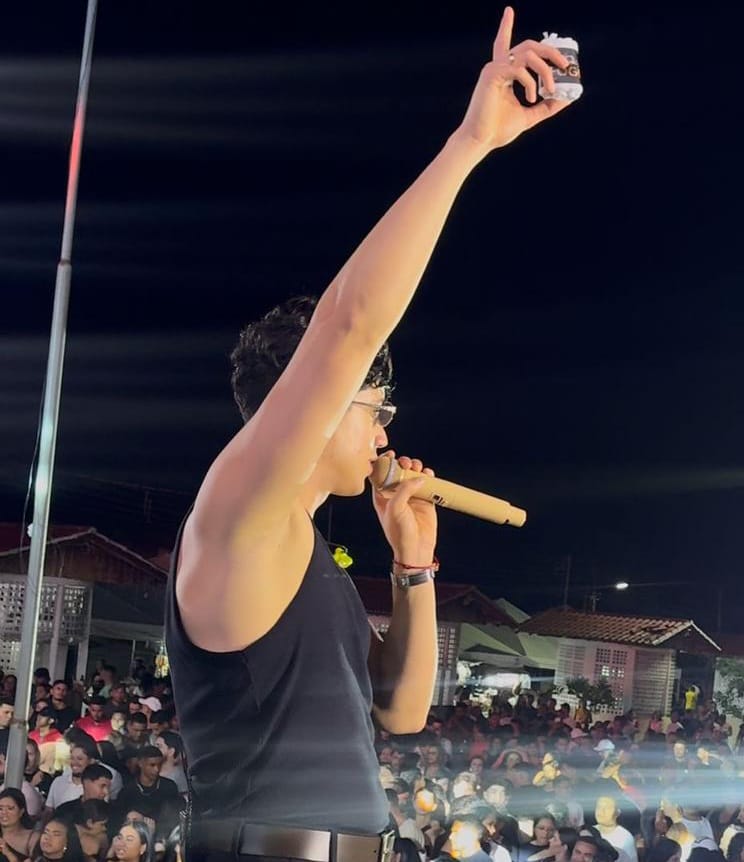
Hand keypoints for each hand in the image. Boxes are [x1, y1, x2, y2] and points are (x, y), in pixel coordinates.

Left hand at [372, 452, 436, 566]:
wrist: (416, 548)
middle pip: (398, 471)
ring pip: (412, 475)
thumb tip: (418, 477)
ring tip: (418, 467)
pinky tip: (428, 474)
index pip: (380, 474)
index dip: (383, 462)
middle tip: (406, 463)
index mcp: (382, 496)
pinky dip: (428, 476)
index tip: (389, 454)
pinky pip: (427, 483)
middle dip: (402, 463)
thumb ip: (404, 489)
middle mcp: (396, 494)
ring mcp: (411, 496)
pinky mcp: (425, 499)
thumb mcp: (395, 508)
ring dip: (415, 467)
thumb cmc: (399, 533)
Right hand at [455, 6, 573, 150]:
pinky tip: (530, 98)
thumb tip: (567, 98)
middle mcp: (498, 67)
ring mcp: (494, 69)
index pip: (505, 43)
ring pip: (528, 54)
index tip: (508, 11)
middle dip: (551, 51)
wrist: (480, 141)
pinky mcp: (492, 75)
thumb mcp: (530, 116)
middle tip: (565, 64)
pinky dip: (530, 83)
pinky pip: (520, 70)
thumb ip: (546, 106)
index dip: (505, 26)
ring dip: (546, 70)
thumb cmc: (498, 130)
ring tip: (551, 89)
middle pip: (529, 46)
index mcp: (503, 73)